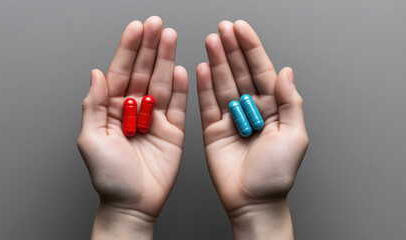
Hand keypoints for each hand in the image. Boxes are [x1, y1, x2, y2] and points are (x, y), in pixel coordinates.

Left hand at [77, 16, 187, 238]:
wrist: (133, 204)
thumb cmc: (110, 178)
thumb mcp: (92, 140)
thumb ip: (94, 106)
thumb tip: (96, 74)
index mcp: (112, 109)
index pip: (120, 72)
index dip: (129, 50)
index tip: (137, 29)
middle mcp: (134, 110)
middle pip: (143, 72)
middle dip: (150, 47)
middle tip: (157, 25)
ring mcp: (155, 118)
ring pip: (162, 83)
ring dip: (167, 60)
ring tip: (171, 37)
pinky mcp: (173, 130)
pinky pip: (179, 105)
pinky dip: (181, 88)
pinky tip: (181, 69)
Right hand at [197, 20, 307, 238]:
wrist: (253, 202)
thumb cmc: (276, 174)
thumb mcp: (294, 137)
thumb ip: (291, 103)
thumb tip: (287, 72)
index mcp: (274, 108)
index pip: (262, 72)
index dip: (251, 49)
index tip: (241, 29)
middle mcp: (251, 109)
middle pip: (240, 73)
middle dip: (232, 49)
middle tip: (222, 28)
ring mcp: (231, 118)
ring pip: (223, 84)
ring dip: (217, 61)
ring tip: (211, 41)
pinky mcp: (213, 129)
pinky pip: (207, 104)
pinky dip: (204, 86)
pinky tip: (202, 67)